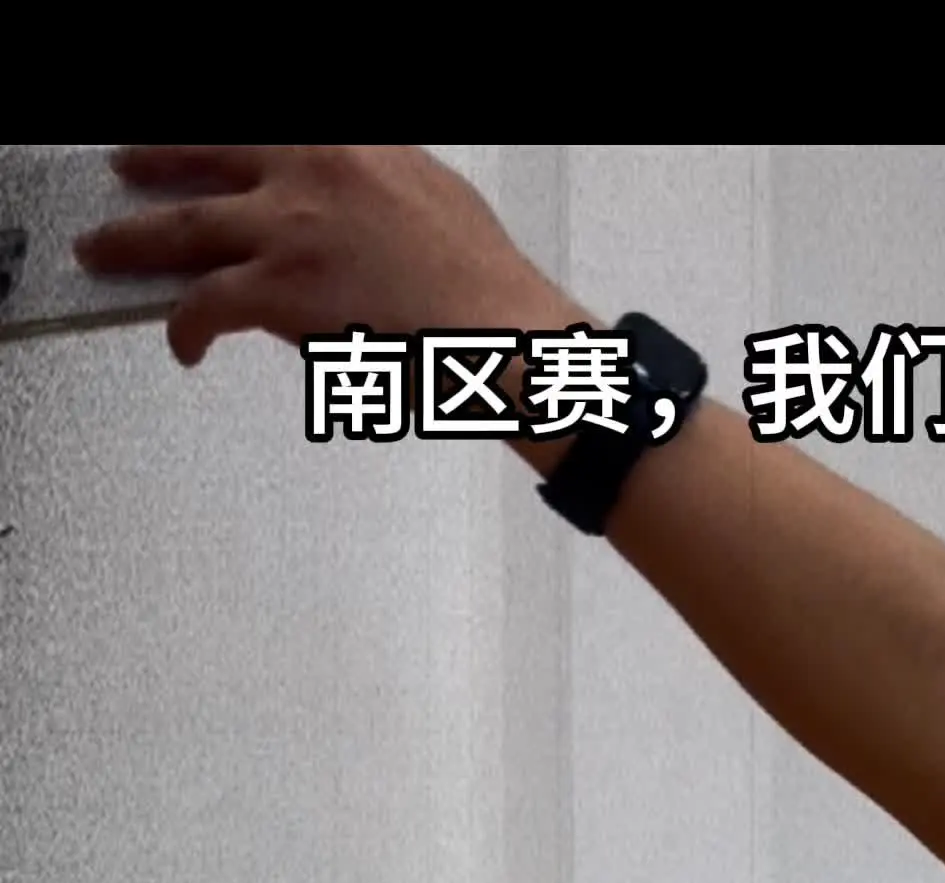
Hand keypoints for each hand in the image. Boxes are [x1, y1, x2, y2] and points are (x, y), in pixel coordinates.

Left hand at [75, 144, 574, 369]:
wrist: (494, 324)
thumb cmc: (478, 280)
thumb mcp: (428, 190)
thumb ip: (374, 185)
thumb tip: (352, 205)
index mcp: (345, 145)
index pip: (258, 132)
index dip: (213, 139)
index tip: (191, 140)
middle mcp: (307, 171)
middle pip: (205, 160)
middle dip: (154, 163)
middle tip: (123, 168)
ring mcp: (287, 228)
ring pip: (182, 228)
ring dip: (133, 242)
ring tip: (103, 252)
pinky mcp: (278, 289)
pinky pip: (203, 305)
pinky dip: (184, 327)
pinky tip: (182, 343)